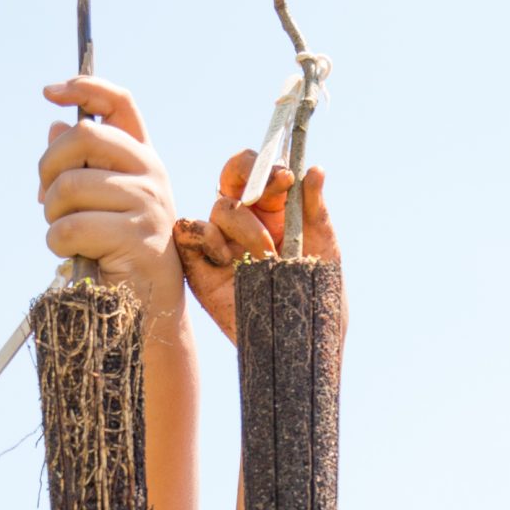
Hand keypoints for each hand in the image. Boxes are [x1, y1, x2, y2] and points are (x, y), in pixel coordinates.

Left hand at [38, 78, 182, 319]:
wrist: (148, 307)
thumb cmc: (118, 253)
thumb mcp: (100, 202)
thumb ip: (81, 166)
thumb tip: (54, 126)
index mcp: (143, 159)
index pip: (120, 104)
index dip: (85, 88)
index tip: (50, 91)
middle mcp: (151, 173)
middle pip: (84, 138)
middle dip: (49, 167)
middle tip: (46, 199)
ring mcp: (148, 203)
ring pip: (69, 189)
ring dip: (52, 216)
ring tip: (66, 234)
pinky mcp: (136, 236)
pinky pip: (70, 228)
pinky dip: (58, 243)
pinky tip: (76, 253)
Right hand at [174, 152, 339, 344]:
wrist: (301, 343)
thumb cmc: (317, 297)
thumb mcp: (323, 247)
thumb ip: (315, 208)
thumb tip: (315, 169)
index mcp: (272, 213)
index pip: (256, 173)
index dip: (264, 165)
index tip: (285, 178)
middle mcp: (244, 225)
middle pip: (232, 181)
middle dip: (253, 183)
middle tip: (276, 196)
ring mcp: (221, 246)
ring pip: (219, 209)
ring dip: (244, 225)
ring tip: (266, 257)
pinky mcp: (200, 269)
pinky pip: (187, 233)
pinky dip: (206, 237)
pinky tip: (228, 260)